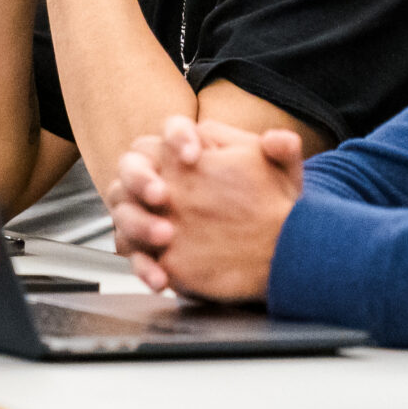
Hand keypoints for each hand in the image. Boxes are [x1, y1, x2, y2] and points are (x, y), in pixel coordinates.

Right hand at [104, 114, 303, 301]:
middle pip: (131, 165)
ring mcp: (149, 212)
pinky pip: (133, 254)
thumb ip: (284, 151)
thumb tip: (280, 140)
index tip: (193, 155)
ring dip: (138, 222)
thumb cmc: (268, 197)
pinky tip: (160, 279)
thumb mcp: (282, 174)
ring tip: (165, 235)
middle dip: (140, 177)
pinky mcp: (149, 247)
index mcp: (189, 147)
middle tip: (162, 195)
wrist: (268, 244)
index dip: (176, 137)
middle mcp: (161, 175)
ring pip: (123, 209)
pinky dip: (143, 267)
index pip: (171, 129)